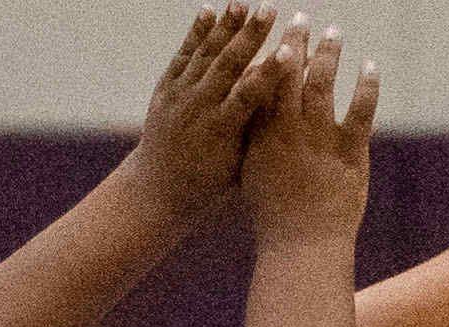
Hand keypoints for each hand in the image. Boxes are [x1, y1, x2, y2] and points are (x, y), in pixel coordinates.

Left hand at [126, 4, 287, 219]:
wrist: (160, 187)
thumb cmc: (212, 181)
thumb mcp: (239, 164)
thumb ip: (259, 130)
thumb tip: (288, 100)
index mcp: (220, 131)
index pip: (247, 96)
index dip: (268, 72)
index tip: (288, 49)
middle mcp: (197, 109)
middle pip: (226, 66)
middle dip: (249, 36)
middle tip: (270, 9)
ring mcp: (179, 96)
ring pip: (204, 55)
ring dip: (225, 27)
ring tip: (243, 3)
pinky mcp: (166, 88)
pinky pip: (183, 55)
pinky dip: (196, 33)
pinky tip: (210, 11)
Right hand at [240, 21, 381, 244]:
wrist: (301, 247)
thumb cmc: (274, 218)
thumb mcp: (254, 176)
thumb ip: (257, 142)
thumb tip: (256, 117)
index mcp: (262, 134)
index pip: (264, 82)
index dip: (270, 53)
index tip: (272, 33)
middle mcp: (289, 129)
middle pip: (291, 74)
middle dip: (296, 41)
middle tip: (301, 17)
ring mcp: (320, 138)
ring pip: (323, 83)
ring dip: (329, 54)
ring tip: (334, 33)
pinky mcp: (349, 151)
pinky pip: (362, 109)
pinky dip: (367, 84)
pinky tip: (370, 66)